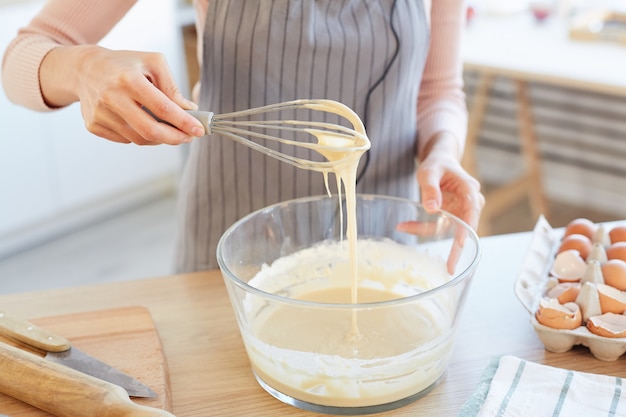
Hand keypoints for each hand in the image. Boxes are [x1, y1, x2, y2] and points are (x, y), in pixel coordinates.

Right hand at [40, 45, 204, 144]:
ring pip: (139, 139)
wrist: (84, 68)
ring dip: (160, 139)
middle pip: (150, 130)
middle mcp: (111, 97)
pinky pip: (126, 140)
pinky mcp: (93, 125)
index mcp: (128, 79)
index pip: (163, 108)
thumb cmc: (125, 64)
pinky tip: (146, 125)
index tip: (199, 130)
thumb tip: (189, 111)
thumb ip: (172, 87)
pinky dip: (142, 137)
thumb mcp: (152, 63)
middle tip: (189, 137)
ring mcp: (100, 114)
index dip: (184, 122)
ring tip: (171, 130)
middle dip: (175, 138)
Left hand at [396, 133, 483, 272]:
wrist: (439, 161)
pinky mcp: (451, 216)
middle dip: (455, 248)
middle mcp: (470, 203)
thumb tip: (432, 208)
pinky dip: (422, 227)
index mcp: (469, 190)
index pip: (472, 212)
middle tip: (449, 268)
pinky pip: (438, 226)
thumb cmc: (437, 164)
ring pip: (447, 229)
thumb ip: (430, 188)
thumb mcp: (429, 171)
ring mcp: (461, 211)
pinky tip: (405, 225)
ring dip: (425, 230)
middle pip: (464, 227)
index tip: (460, 243)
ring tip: (403, 227)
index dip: (466, 229)